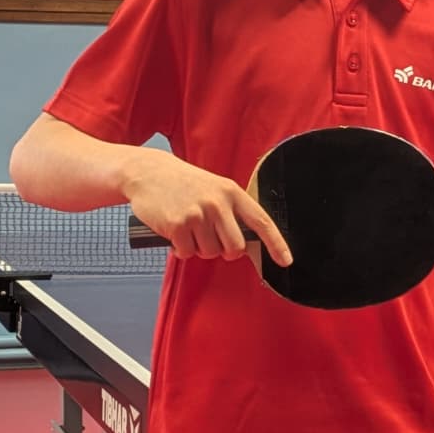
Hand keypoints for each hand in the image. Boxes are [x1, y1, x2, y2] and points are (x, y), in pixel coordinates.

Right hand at [121, 149, 290, 265]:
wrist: (148, 172)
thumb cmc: (183, 183)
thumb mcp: (214, 189)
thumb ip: (232, 211)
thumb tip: (246, 243)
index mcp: (232, 193)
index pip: (261, 222)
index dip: (276, 244)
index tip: (285, 260)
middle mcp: (218, 203)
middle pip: (235, 248)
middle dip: (224, 251)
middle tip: (210, 239)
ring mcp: (198, 214)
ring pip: (210, 253)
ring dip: (199, 248)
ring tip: (189, 228)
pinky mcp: (177, 225)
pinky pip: (187, 253)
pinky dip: (181, 249)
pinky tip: (175, 233)